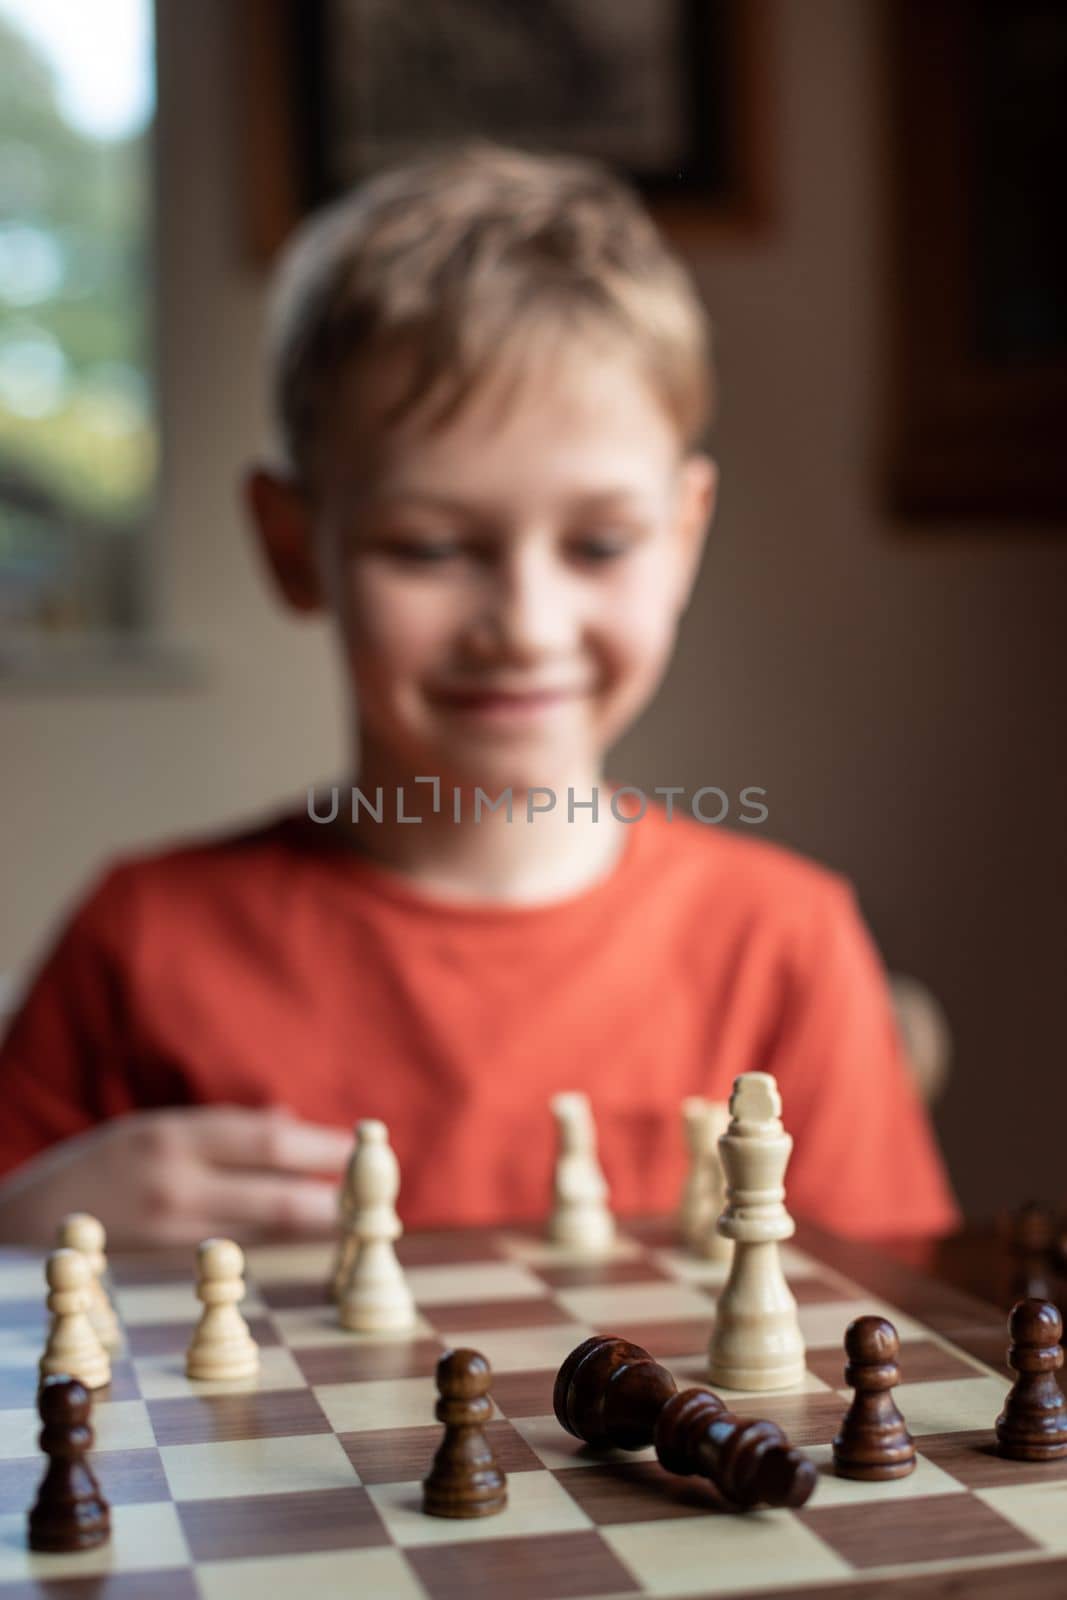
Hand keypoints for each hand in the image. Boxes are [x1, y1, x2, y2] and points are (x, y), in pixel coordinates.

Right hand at [0, 1106, 351, 1246]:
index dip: (324, 1146)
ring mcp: (169, 1237)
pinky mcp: (164, 1276)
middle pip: (277, 1195)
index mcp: (176, 1136)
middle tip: (370, 1199)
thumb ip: (219, 1130)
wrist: (19, 1226)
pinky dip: (272, 1254)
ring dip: (311, 1232)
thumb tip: (289, 1123)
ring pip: (263, 1236)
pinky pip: (233, 1262)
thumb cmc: (98, 1168)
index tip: (360, 1148)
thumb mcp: (153, 1129)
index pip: (270, 1140)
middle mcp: (175, 1184)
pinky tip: (299, 1251)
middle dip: (333, 1198)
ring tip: (350, 1225)